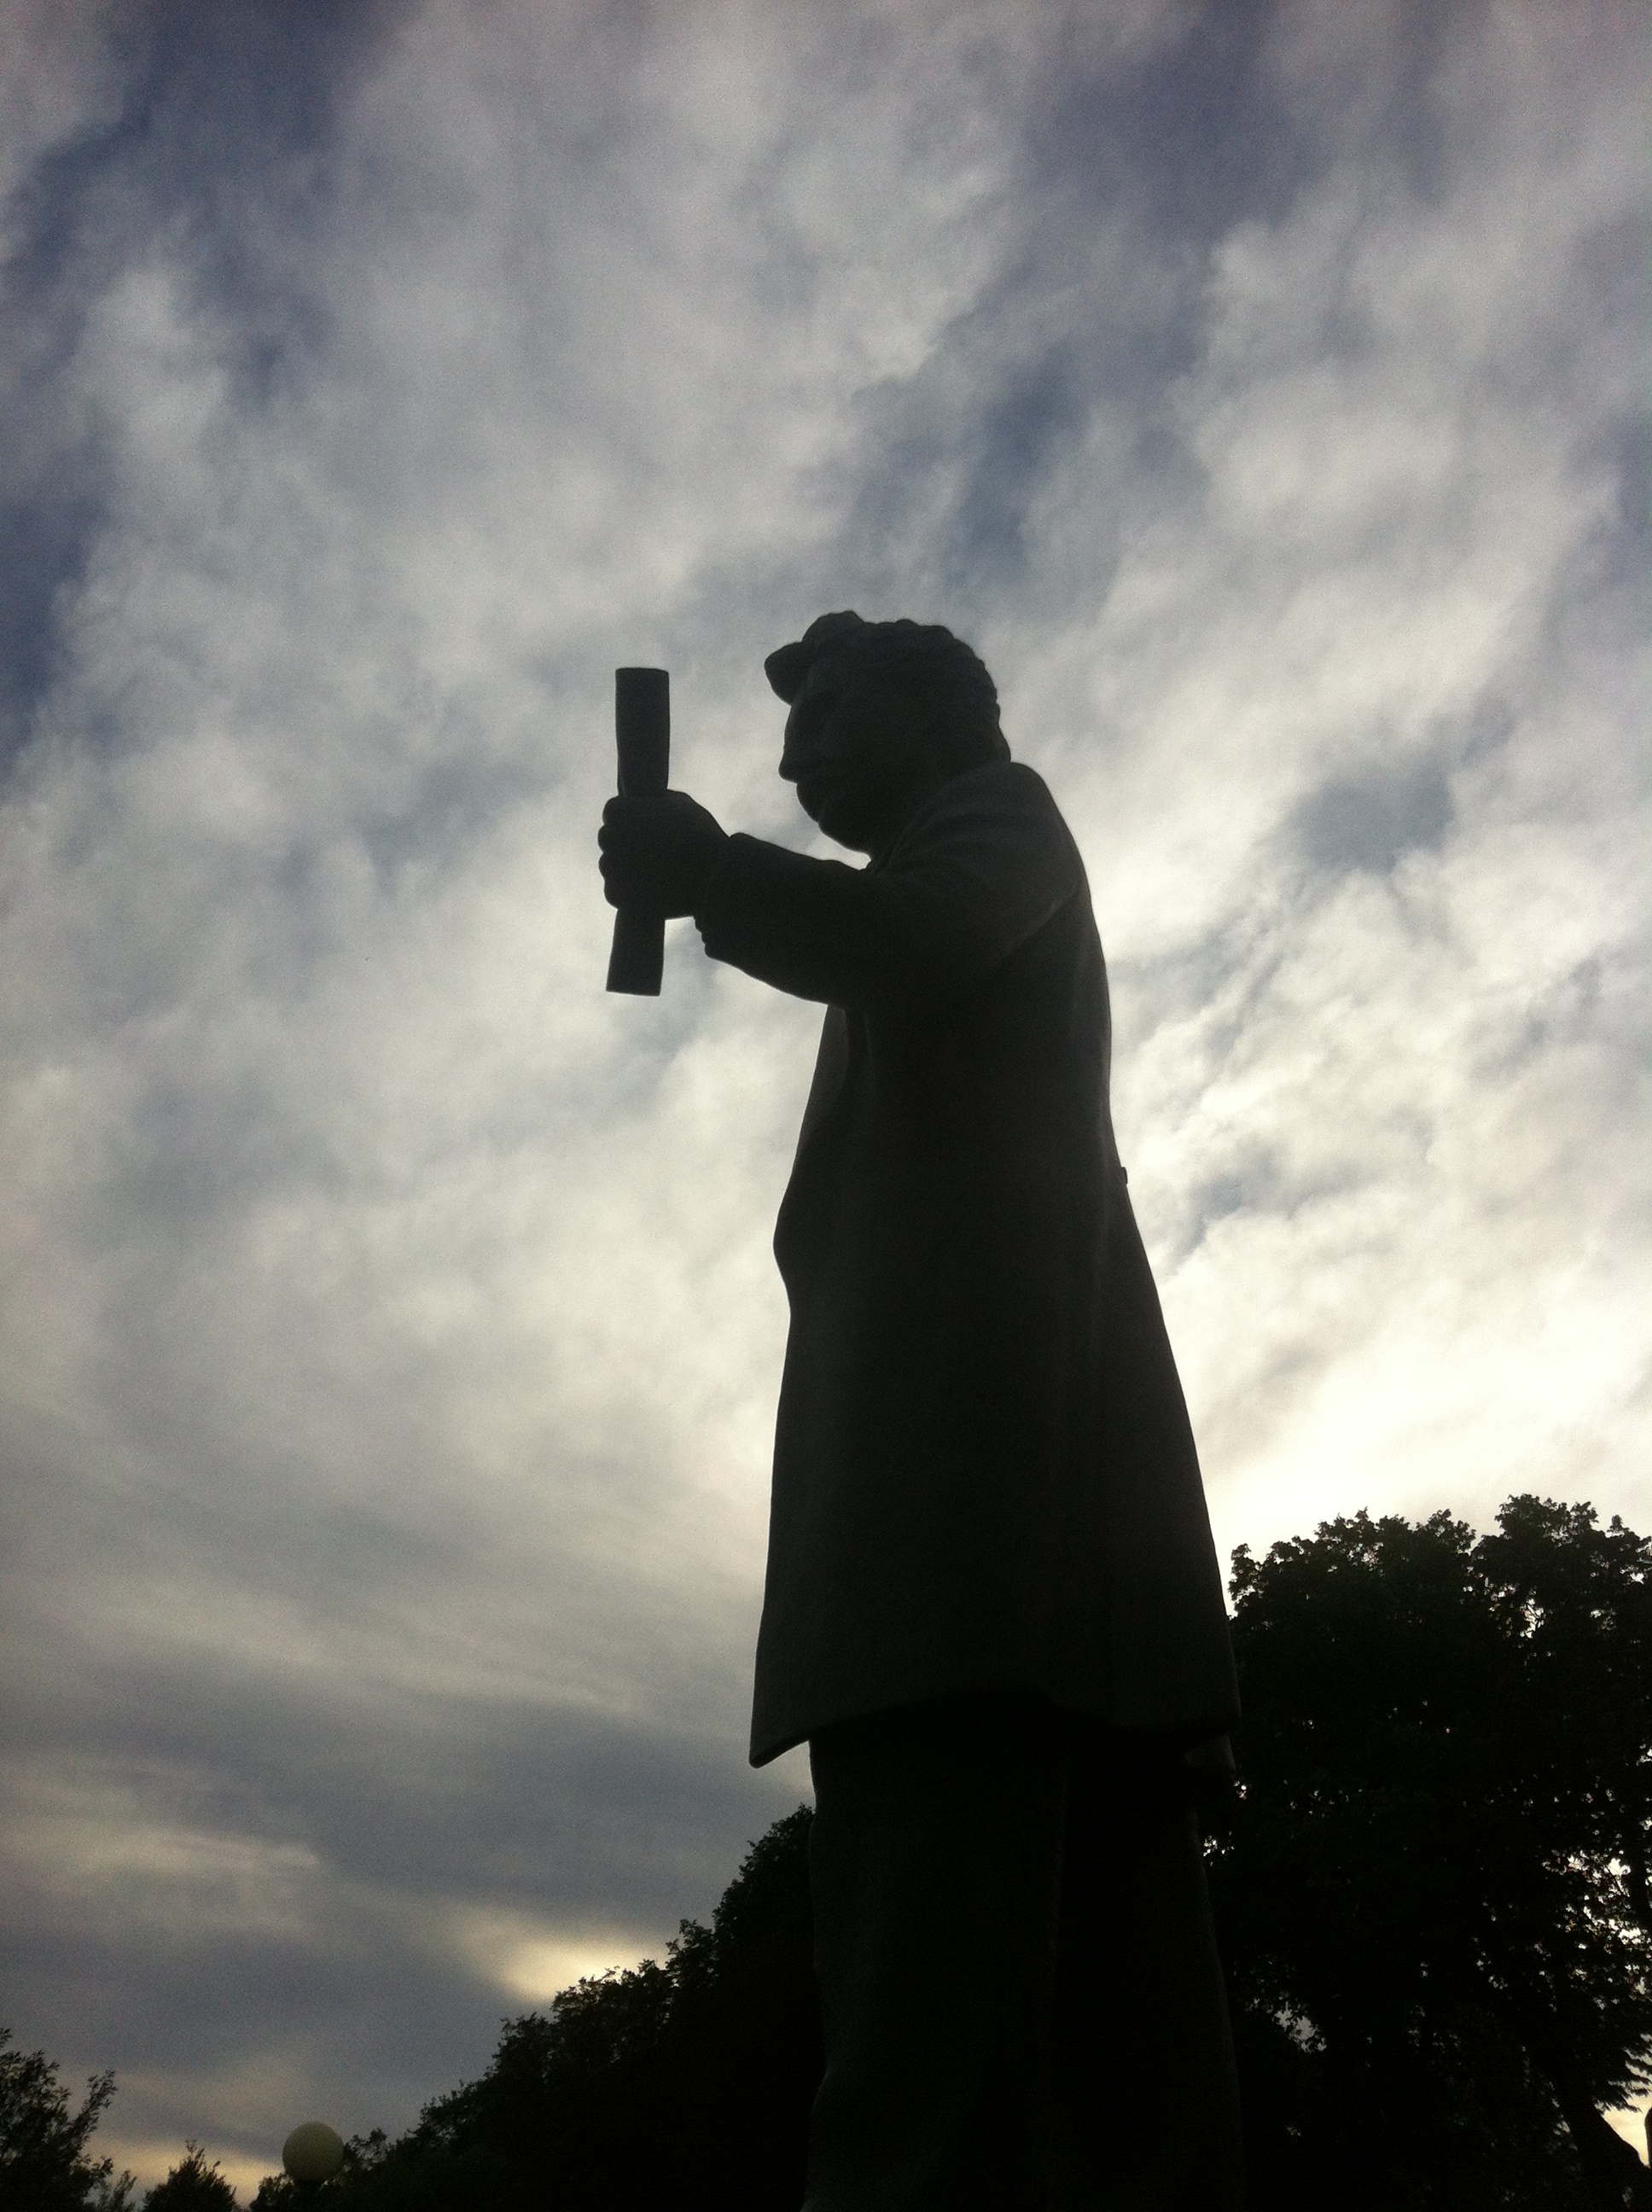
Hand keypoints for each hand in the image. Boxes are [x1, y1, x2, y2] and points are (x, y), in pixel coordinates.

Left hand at [598, 791, 727, 917]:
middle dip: (624, 844)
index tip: (647, 829)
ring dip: (625, 869)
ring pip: (610, 867)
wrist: (715, 877)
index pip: (613, 812)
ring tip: (655, 873)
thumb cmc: (701, 835)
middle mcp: (609, 837)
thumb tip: (643, 805)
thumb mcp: (680, 804)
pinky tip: (650, 890)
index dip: (631, 819)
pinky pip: (614, 892)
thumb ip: (654, 802)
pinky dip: (628, 893)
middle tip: (651, 852)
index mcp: (619, 810)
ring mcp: (610, 868)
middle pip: (608, 839)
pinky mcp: (615, 895)